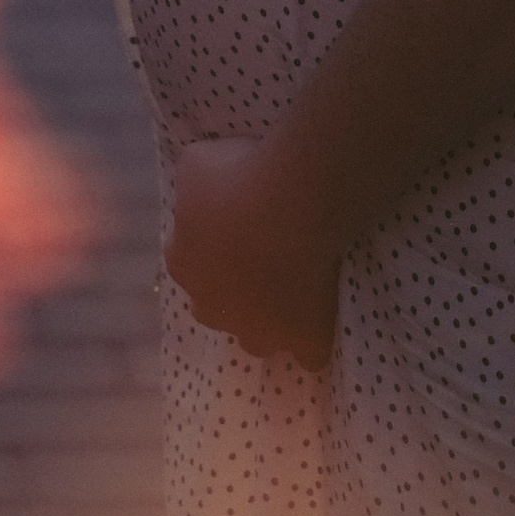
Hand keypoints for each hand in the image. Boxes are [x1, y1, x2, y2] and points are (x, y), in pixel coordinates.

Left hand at [165, 136, 339, 368]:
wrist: (290, 205)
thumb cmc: (239, 177)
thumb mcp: (198, 161)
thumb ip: (192, 179)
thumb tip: (197, 179)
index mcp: (185, 263)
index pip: (191, 261)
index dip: (214, 244)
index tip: (239, 222)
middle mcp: (213, 307)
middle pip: (221, 306)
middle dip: (238, 290)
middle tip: (268, 254)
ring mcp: (259, 332)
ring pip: (259, 338)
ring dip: (273, 319)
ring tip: (300, 285)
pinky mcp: (302, 343)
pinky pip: (310, 354)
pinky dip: (316, 338)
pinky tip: (329, 312)